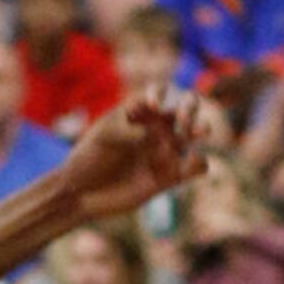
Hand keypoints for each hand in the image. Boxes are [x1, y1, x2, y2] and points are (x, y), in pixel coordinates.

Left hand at [59, 91, 206, 222]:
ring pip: (196, 132)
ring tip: (195, 133)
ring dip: (201, 128)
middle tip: (181, 120)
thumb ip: (128, 131)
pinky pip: (198, 165)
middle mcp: (155, 128)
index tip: (153, 106)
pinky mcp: (171, 175)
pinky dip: (199, 163)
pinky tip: (187, 165)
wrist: (83, 193)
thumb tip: (155, 135)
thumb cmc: (89, 158)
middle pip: (186, 107)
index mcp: (137, 113)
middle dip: (190, 108)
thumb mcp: (103, 137)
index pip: (158, 91)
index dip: (160, 93)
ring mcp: (165, 150)